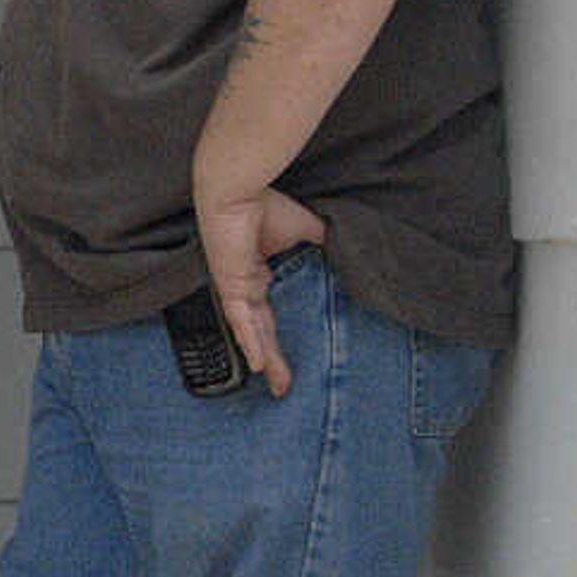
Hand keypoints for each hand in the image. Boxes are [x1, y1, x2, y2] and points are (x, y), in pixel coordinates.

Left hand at [194, 183, 330, 397]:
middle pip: (260, 333)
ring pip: (250, 333)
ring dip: (264, 359)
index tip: (288, 361)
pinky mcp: (230, 284)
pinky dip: (250, 341)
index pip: (268, 317)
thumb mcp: (304, 230)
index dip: (276, 340)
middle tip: (284, 387)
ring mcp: (234, 289)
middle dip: (273, 361)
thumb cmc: (264, 205)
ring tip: (277, 385)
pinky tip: (257, 364)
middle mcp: (244, 288)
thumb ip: (321, 245)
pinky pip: (241, 319)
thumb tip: (347, 254)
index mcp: (256, 276)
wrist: (237, 189)